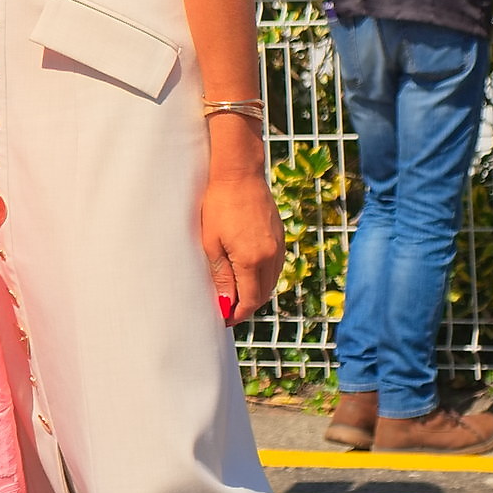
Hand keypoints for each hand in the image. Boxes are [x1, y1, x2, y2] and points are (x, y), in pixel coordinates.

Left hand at [201, 171, 283, 325]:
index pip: (249, 301)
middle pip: (262, 295)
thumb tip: (226, 303)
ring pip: (270, 282)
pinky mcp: (280, 236)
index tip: (223, 319)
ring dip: (255, 292)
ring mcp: (278, 246)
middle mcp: (270, 256)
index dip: (236, 314)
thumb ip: (221, 275)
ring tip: (234, 293)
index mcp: (252, 260)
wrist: (239, 173)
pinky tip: (247, 273)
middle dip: (245, 306)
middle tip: (225, 308)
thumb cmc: (218, 205)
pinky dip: (262, 277)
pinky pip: (275, 267)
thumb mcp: (212, 243)